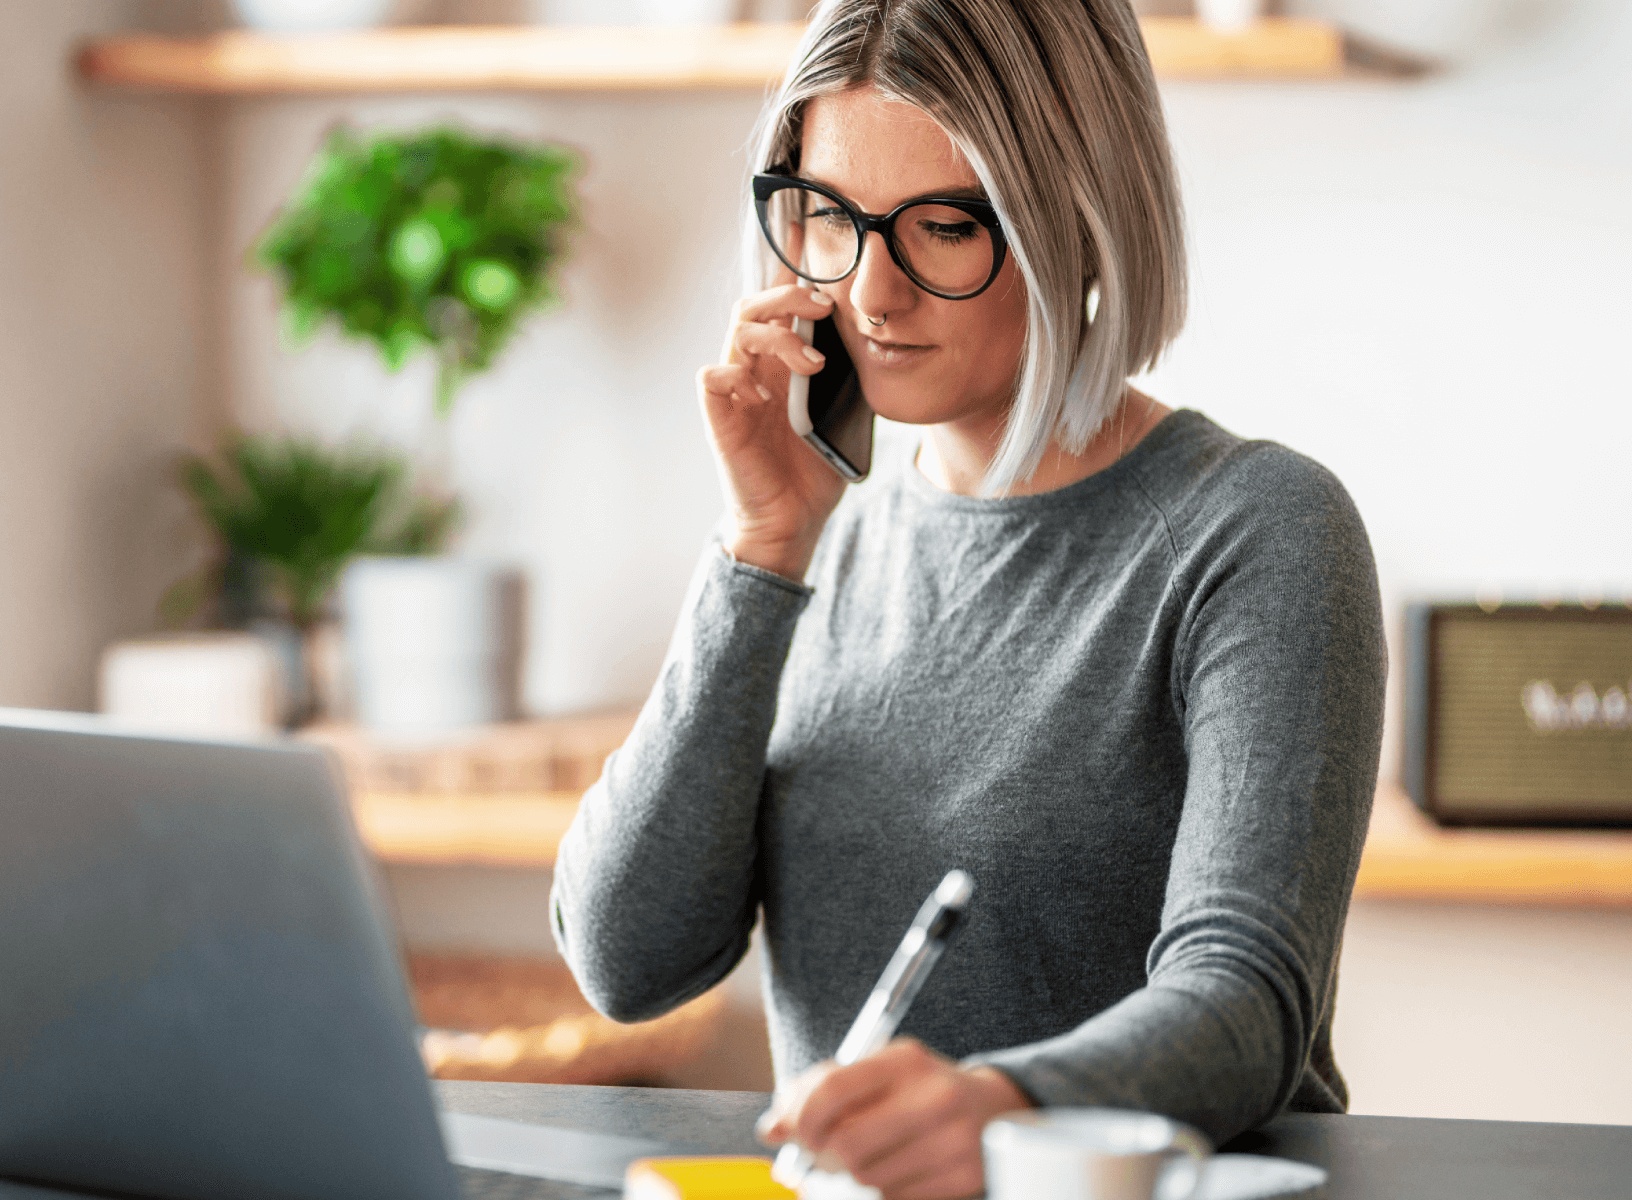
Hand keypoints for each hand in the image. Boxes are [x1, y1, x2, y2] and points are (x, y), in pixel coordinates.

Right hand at [695, 267, 847, 581]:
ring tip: (813, 364)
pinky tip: (765, 395)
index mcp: (783, 361)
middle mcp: (755, 368)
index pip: (778, 304)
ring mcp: (735, 390)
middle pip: (752, 304)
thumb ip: (851, 373)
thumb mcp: (846, 412)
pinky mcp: (719, 416)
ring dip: (778, 336)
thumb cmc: (816, 467)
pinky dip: (737, 376)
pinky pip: (712, 376)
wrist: (794, 518)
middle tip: (823, 308)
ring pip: (737, 330)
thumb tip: (880, 335)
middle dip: (788, 295)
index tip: (823, 260)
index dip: (792, 275)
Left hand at [756, 1039, 1032, 1199]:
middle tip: (824, 1152)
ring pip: (867, 1178)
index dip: (799, 1118)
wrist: (994, 1108)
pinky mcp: (963, 1177)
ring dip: (854, 1174)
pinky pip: (894, 1198)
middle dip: (823, 1155)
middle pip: (845, 1145)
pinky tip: (896, 1167)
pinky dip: (882, 1189)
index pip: (831, 1089)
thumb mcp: (879, 1072)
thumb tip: (771, 1129)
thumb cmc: (919, 1088)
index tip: (793, 1132)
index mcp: (905, 1060)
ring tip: (871, 1154)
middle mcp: (932, 1096)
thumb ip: (822, 1091)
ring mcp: (952, 1140)